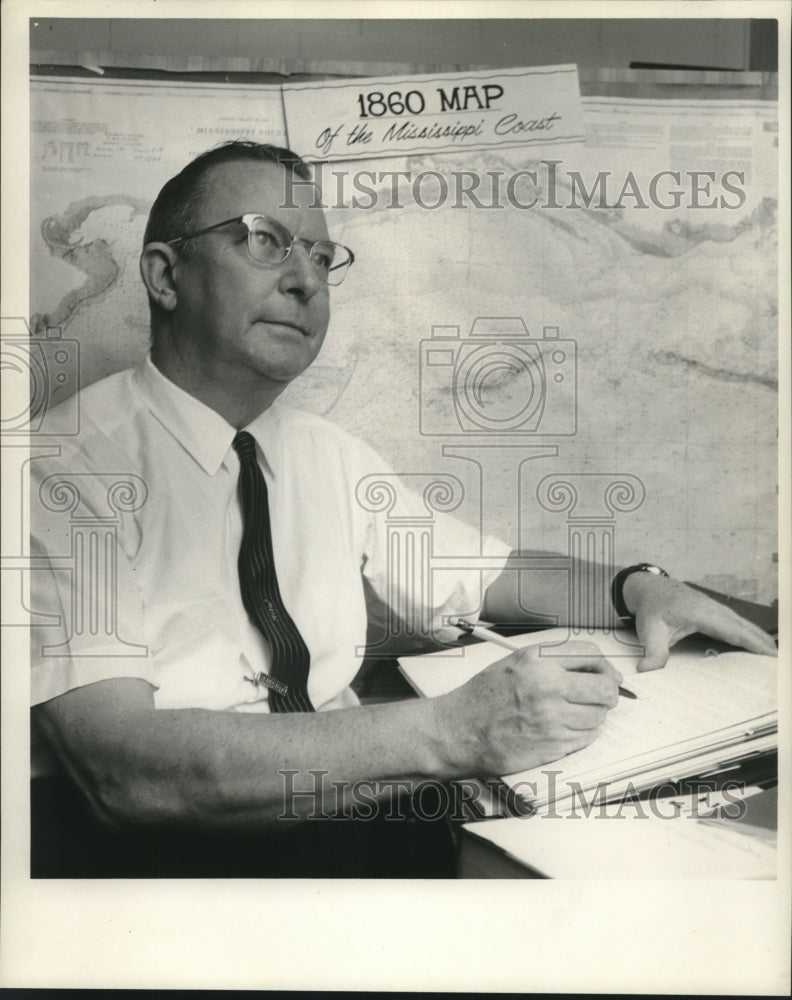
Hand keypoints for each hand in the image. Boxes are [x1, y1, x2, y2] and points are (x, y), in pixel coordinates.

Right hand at [432, 640, 621, 776]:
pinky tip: (564, 728)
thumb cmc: (483, 697)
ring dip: (593, 715)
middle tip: (601, 696)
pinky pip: (587, 737)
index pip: (591, 656)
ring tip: (574, 713)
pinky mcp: (553, 745)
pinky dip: (582, 733)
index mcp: (537, 661)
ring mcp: (552, 718)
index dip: (605, 665)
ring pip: (599, 716)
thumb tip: (595, 668)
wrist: (458, 731)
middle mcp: (547, 686)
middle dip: (608, 692)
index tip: (607, 674)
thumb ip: (552, 661)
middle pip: (605, 688)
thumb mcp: (514, 663)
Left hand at [622, 573, 777, 671]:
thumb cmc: (652, 608)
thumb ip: (652, 652)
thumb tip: (646, 671)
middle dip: (764, 645)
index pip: (733, 630)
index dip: (753, 643)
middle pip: (746, 628)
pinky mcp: (717, 614)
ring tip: (775, 661)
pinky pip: (739, 626)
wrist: (650, 589)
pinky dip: (752, 636)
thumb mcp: (650, 631)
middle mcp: (714, 609)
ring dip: (761, 641)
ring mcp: (717, 610)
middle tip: (779, 666)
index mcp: (701, 613)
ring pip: (745, 626)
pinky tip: (760, 649)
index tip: (771, 655)